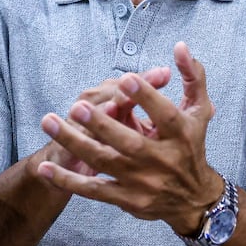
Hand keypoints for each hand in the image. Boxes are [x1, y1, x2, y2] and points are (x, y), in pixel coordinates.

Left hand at [37, 43, 218, 234]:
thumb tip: (180, 46)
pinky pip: (94, 190)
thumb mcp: (200, 110)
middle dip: (102, 124)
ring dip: (75, 143)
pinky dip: (69, 180)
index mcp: (182, 134)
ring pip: (104, 162)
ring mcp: (143, 181)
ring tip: (50, 123)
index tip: (126, 78)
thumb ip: (193, 76)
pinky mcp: (127, 199)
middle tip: (78, 107)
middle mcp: (163, 159)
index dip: (146, 96)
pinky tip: (46, 168)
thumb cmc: (192, 145)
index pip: (165, 114)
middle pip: (130, 142)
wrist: (193, 198)